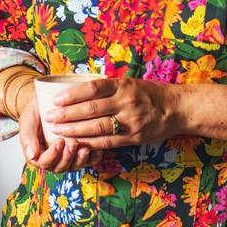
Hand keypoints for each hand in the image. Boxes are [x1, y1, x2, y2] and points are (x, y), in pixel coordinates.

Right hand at [16, 86, 100, 172]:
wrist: (50, 100)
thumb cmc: (37, 111)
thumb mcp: (28, 120)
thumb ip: (27, 137)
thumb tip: (31, 155)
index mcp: (38, 154)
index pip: (45, 163)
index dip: (52, 155)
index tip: (59, 141)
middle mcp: (54, 158)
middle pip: (61, 167)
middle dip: (67, 156)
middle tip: (72, 142)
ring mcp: (69, 157)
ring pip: (75, 166)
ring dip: (79, 159)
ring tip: (84, 146)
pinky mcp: (83, 153)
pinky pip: (90, 161)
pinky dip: (93, 156)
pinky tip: (95, 146)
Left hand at [46, 77, 183, 149]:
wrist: (177, 108)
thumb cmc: (150, 93)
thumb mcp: (130, 82)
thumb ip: (108, 88)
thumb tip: (79, 91)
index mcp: (123, 85)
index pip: (92, 88)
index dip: (71, 95)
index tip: (55, 100)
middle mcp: (126, 102)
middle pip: (90, 109)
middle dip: (66, 115)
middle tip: (49, 117)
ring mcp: (130, 121)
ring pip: (96, 127)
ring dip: (74, 130)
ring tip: (58, 131)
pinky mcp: (133, 137)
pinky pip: (106, 142)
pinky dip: (89, 143)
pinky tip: (76, 143)